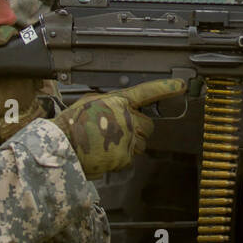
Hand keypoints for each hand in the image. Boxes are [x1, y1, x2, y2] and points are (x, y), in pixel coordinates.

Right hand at [53, 78, 186, 177]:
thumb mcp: (91, 102)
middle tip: (120, 130)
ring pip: (141, 143)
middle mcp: (127, 119)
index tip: (181, 85)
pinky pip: (129, 158)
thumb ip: (110, 105)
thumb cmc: (71, 123)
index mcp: (119, 101)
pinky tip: (104, 152)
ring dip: (131, 144)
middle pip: (149, 125)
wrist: (61, 145)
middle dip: (140, 128)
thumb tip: (119, 110)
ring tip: (108, 142)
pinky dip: (120, 157)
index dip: (166, 87)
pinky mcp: (123, 157)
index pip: (148, 92)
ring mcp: (127, 139)